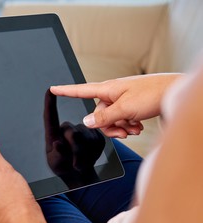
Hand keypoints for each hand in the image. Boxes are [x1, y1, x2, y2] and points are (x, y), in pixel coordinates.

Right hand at [50, 74, 181, 137]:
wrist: (173, 92)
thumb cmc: (152, 94)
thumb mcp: (125, 108)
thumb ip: (104, 116)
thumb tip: (86, 121)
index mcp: (107, 89)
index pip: (81, 90)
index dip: (65, 90)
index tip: (53, 88)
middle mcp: (113, 94)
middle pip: (98, 114)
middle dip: (109, 126)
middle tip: (123, 130)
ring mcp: (122, 100)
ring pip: (110, 120)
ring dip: (120, 127)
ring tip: (133, 128)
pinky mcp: (131, 107)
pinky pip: (121, 120)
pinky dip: (128, 126)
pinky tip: (137, 127)